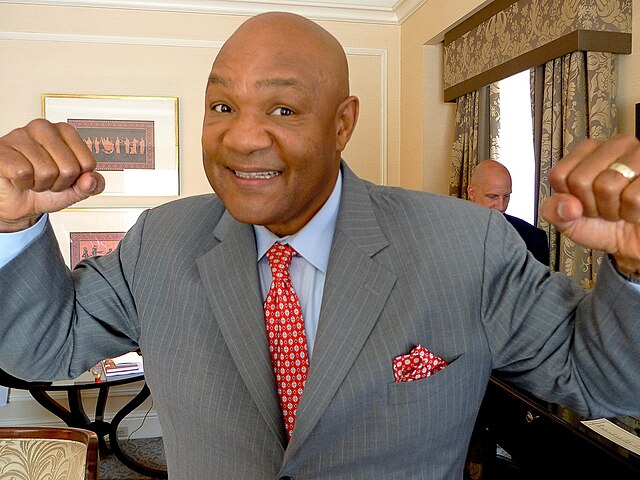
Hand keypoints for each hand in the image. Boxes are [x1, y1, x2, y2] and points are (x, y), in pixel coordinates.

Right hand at [0, 119, 104, 231]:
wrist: (18, 201)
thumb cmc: (46, 189)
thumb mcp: (76, 190)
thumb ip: (93, 185)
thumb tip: (91, 179)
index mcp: (65, 132)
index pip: (87, 163)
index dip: (77, 178)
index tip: (64, 176)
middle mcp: (43, 128)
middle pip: (69, 168)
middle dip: (59, 183)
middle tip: (47, 179)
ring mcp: (20, 135)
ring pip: (46, 171)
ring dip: (40, 184)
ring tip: (32, 178)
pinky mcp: (2, 149)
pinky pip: (23, 172)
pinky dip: (23, 183)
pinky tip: (18, 177)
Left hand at [540, 134, 639, 275]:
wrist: (637, 241)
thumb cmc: (606, 226)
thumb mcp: (569, 222)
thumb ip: (554, 211)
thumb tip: (567, 204)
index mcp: (586, 152)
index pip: (559, 175)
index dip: (570, 199)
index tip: (583, 203)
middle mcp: (613, 146)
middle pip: (581, 180)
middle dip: (591, 206)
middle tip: (605, 208)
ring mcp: (638, 155)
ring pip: (607, 187)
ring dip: (613, 210)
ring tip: (621, 208)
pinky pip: (633, 197)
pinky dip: (632, 213)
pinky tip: (636, 210)